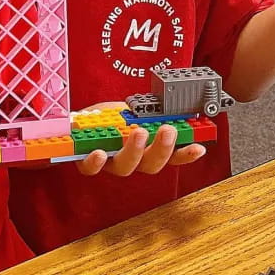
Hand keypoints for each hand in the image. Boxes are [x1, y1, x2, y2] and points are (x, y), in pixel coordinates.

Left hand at [74, 102, 205, 176]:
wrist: (76, 122)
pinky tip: (100, 153)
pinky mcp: (86, 161)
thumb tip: (171, 105)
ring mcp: (110, 162)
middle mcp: (131, 159)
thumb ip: (149, 112)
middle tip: (168, 130)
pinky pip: (90, 168)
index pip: (171, 156)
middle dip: (162, 148)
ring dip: (135, 151)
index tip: (198, 146)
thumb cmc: (106, 118)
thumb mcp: (131, 111)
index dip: (185, 154)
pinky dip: (96, 163)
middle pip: (150, 164)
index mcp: (146, 148)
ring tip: (140, 133)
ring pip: (125, 167)